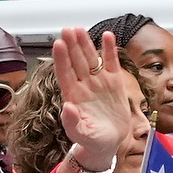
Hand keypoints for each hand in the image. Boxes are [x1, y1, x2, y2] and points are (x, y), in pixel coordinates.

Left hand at [51, 27, 132, 172]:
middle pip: (76, 61)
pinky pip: (112, 62)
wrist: (107, 143)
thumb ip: (72, 121)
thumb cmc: (90, 139)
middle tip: (68, 30)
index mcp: (73, 96)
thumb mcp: (80, 134)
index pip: (64, 73)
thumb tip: (67, 106)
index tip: (58, 44)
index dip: (61, 59)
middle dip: (72, 45)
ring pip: (91, 59)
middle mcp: (84, 85)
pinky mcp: (114, 82)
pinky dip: (110, 49)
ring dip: (85, 44)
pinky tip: (107, 36)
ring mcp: (99, 82)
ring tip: (80, 29)